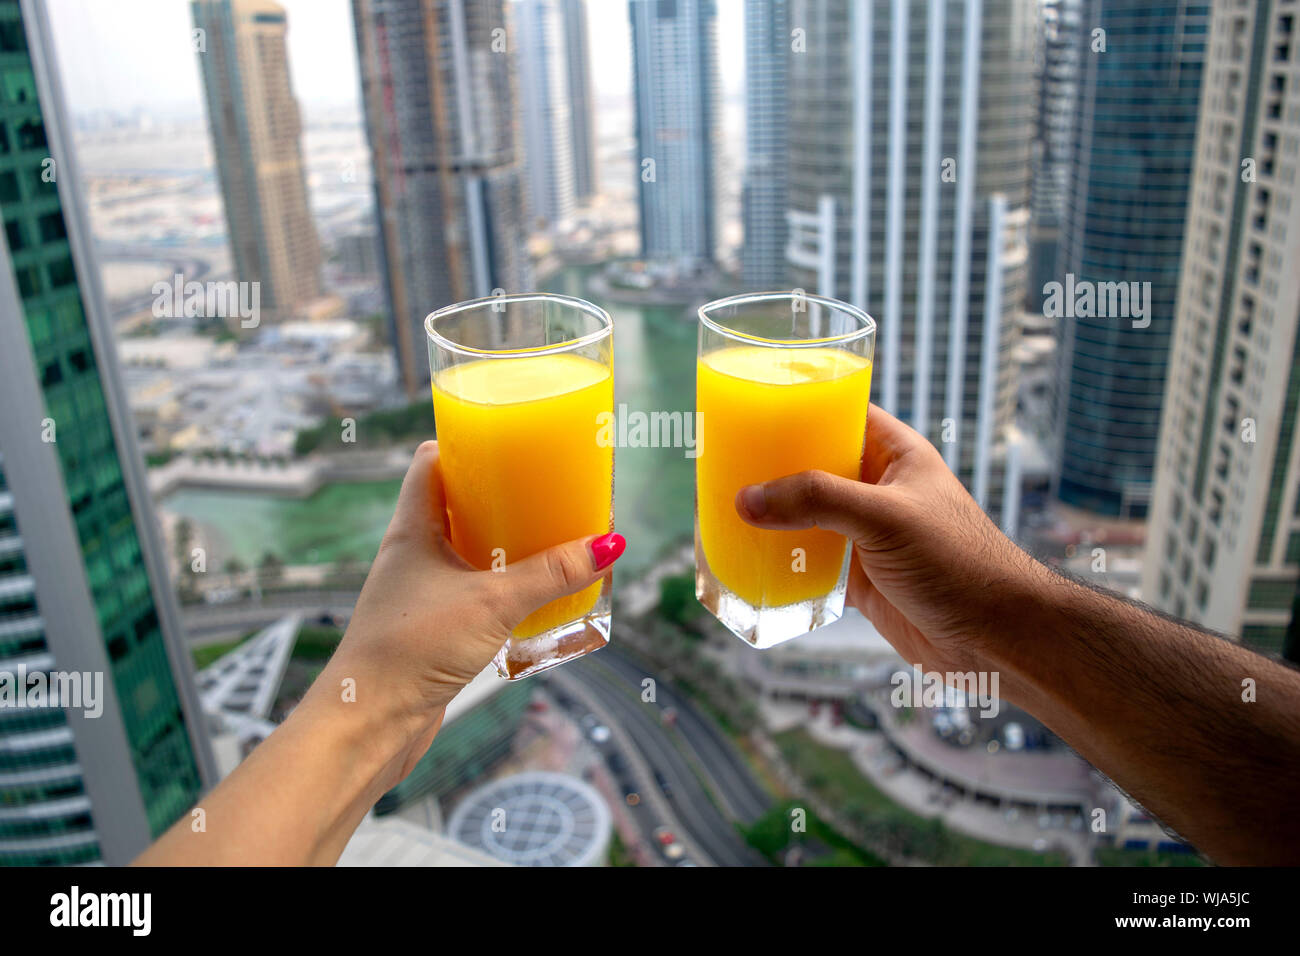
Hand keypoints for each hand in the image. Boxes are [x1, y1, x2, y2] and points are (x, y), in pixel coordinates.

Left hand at [309, 440, 623, 785]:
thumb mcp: (492, 602)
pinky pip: (471, 591)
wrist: (369, 724)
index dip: (466, 443)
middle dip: (500, 495)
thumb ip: (550, 575)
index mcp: (412, 528)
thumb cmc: (411, 651)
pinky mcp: (431, 628)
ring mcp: (419, 592)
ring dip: (504, 544)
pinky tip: (532, 597)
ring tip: (551, 538)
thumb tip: (608, 546)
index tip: (510, 438)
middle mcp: (411, 554)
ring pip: (465, 551)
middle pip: (456, 504)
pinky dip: (501, 587)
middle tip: (545, 487)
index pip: (431, 461)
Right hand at [734, 405, 1040, 680]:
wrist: (996, 638)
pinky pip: (810, 562)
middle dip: (772, 464)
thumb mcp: (884, 518)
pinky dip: (783, 562)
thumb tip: (747, 500)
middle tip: (722, 460)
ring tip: (723, 508)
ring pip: (808, 516)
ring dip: (773, 516)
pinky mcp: (860, 578)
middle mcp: (878, 489)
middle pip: (814, 464)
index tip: (752, 403)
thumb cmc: (959, 562)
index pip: (841, 412)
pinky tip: (750, 561)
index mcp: (895, 454)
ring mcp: (867, 535)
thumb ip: (817, 501)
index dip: (801, 404)